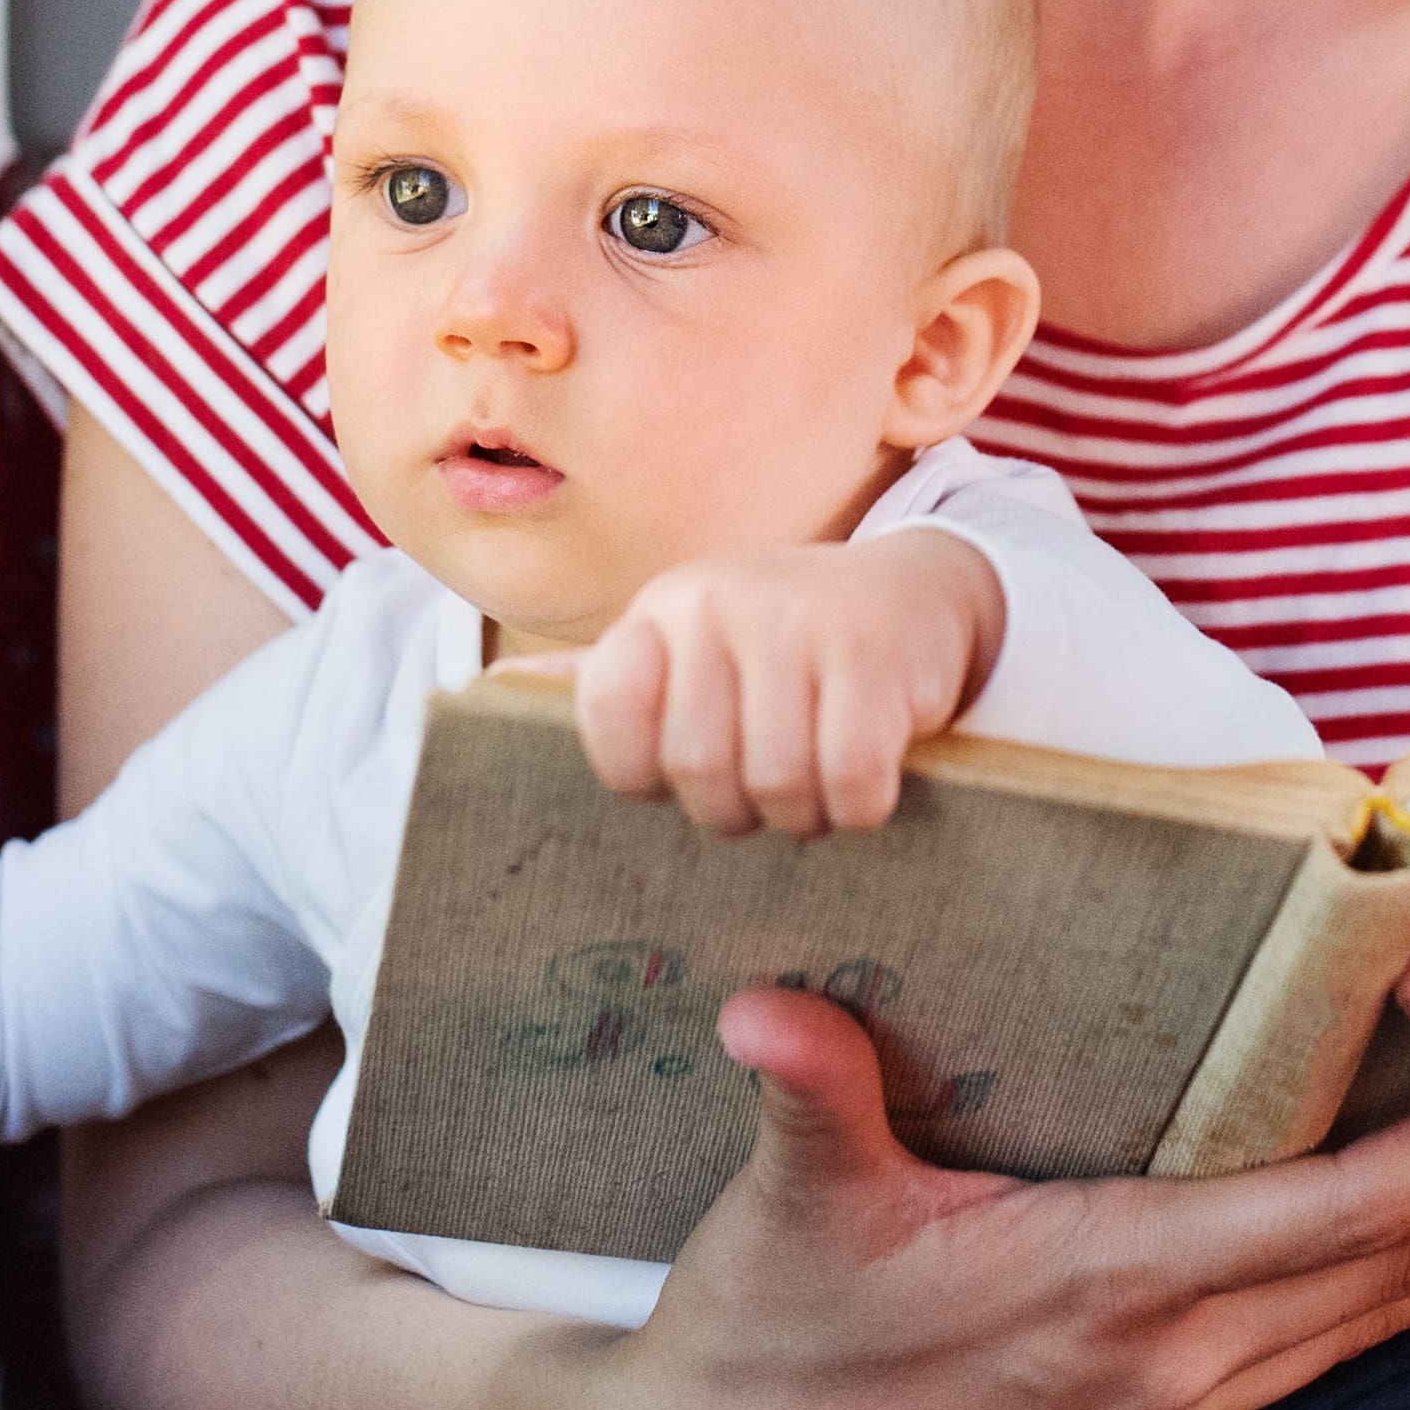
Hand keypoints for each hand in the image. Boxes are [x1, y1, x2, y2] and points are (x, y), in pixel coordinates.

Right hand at [509, 985, 1409, 1409]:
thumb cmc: (760, 1335)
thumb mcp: (784, 1205)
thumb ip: (808, 1094)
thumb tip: (767, 1014)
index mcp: (1111, 1286)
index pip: (1339, 1218)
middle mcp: (1171, 1363)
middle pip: (1400, 1274)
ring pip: (1375, 1326)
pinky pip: (1319, 1358)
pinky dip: (1399, 1296)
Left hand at [570, 528, 1002, 835]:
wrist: (919, 595)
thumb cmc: (788, 649)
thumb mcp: (698, 648)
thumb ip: (620, 685)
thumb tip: (491, 697)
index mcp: (663, 610)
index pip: (609, 712)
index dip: (646, 772)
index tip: (689, 771)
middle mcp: (717, 602)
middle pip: (698, 769)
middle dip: (737, 811)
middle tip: (769, 793)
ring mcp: (796, 621)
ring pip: (776, 783)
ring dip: (805, 815)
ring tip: (819, 788)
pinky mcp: (872, 654)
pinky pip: (849, 780)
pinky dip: (860, 807)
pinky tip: (869, 784)